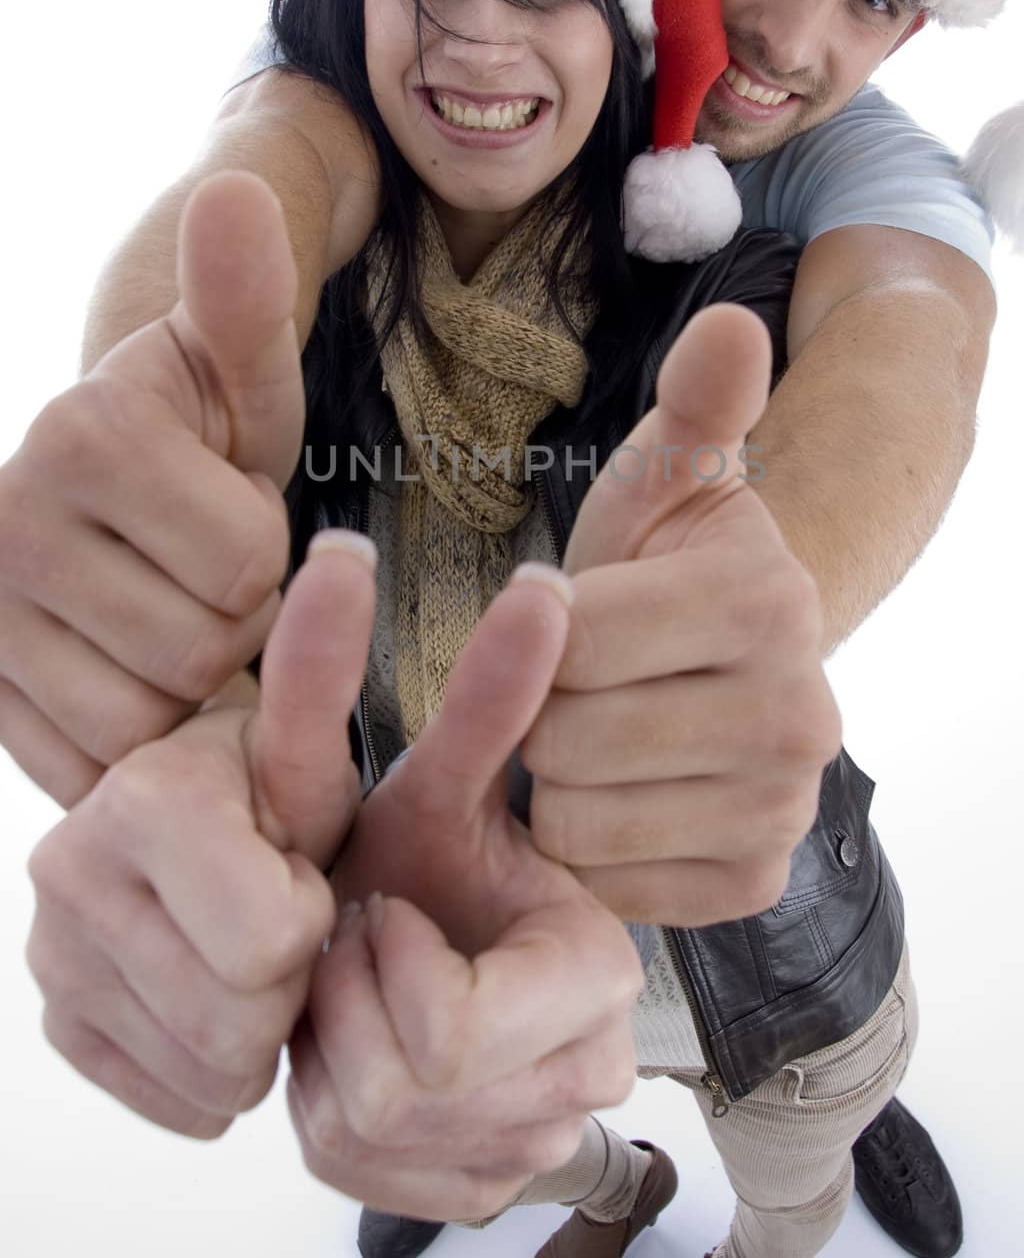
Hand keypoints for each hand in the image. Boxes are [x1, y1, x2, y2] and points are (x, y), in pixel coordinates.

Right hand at [0, 172, 304, 805]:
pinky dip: (134, 739)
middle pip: (199, 650)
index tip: (231, 515)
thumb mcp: (241, 371)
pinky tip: (127, 672)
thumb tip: (239, 189)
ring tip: (164, 615)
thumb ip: (245, 295)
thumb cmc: (202, 436)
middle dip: (230, 623)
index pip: (248, 564)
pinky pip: (93, 765)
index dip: (267, 553)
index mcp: (81, 432)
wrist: (114, 499)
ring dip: (186, 686)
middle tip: (200, 574)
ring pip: (147, 722)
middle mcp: (1, 522)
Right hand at [25, 533, 371, 1136]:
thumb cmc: (275, 785)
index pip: (272, 937)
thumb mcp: (313, 744)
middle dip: (291, 978)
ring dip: (259, 1025)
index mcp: (142, 795)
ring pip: (209, 1067)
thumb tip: (346, 554)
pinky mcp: (56, 1017)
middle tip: (286, 916)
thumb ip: (328, 667)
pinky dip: (217, 1065)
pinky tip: (219, 991)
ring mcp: (51, 952)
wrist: (208, 828)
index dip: (313, 915)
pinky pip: (172, 1096)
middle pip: (240, 1015)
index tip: (302, 868)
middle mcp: (69, 868)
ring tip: (256, 950)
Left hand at [288, 568, 643, 1220]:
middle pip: (402, 1090)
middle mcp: (588, 1075)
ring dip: (334, 1047)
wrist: (429, 937)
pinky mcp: (483, 1186)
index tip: (386, 906)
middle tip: (359, 941)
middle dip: (348, 1003)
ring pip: (372, 1135)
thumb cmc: (429, 859)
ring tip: (358, 981)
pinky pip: (361, 1176)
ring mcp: (537, 1142)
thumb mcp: (442, 784)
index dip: (384, 963)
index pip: (447, 1031)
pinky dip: (333, 1109)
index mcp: (596, 976)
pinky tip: (362, 1040)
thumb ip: (494, 699)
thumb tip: (545, 586)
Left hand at [522, 303, 841, 925]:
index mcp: (770, 602)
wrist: (720, 664)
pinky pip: (607, 884)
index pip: (569, 638)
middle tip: (583, 686)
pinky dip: (593, 849)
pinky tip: (623, 797)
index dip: (542, 627)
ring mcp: (784, 810)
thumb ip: (692, 409)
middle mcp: (802, 716)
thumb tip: (732, 322)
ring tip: (598, 737)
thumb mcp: (663, 480)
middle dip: (546, 710)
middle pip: (567, 739)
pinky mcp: (756, 882)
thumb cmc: (661, 565)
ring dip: (558, 783)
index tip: (575, 614)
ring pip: (574, 821)